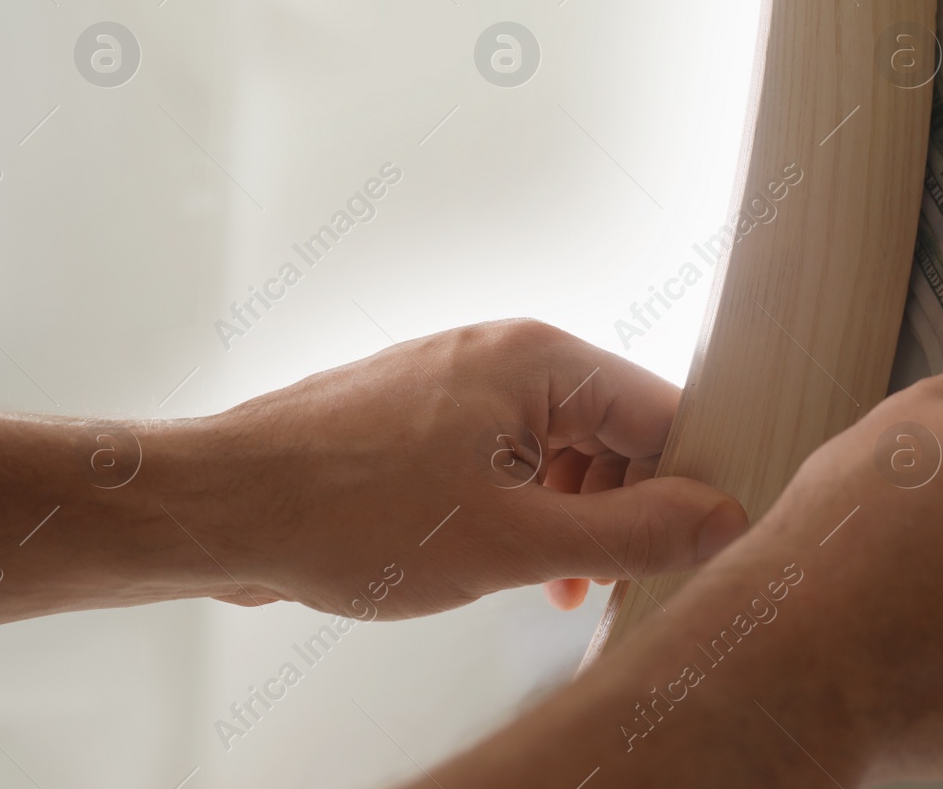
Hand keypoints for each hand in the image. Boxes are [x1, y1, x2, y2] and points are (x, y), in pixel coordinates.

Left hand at [209, 319, 748, 619]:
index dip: (687, 489)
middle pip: (617, 431)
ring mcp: (464, 384)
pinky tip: (512, 565)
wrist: (222, 507)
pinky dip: (527, 511)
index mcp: (541, 360)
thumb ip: (631, 533)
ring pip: (564, 450)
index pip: (663, 413)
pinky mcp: (430, 418)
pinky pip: (511, 459)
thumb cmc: (350, 510)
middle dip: (626, 512)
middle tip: (615, 585)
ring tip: (555, 586)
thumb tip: (720, 522)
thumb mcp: (513, 541)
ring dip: (576, 520)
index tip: (691, 553)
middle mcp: (508, 355)